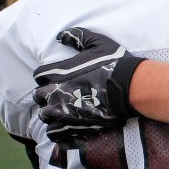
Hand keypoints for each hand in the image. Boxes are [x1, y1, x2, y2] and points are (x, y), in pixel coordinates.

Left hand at [33, 27, 146, 141]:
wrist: (130, 87)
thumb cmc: (114, 63)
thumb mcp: (98, 43)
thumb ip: (77, 36)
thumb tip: (61, 36)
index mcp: (57, 72)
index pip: (39, 75)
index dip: (48, 76)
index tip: (59, 77)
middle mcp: (54, 93)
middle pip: (38, 96)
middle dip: (47, 94)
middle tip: (62, 94)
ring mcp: (61, 111)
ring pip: (44, 115)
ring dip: (51, 112)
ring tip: (64, 110)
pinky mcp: (71, 126)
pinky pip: (53, 132)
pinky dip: (57, 130)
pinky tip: (66, 125)